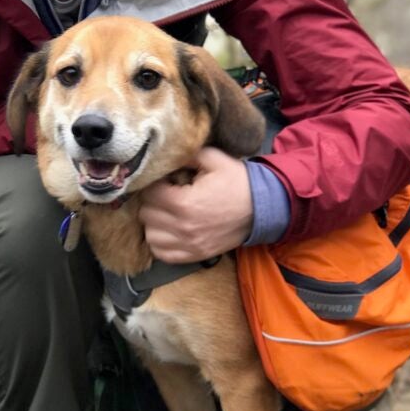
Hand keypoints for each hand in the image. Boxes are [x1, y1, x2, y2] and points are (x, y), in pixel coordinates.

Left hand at [139, 147, 253, 262]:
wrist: (262, 209)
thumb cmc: (238, 182)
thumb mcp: (214, 160)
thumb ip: (187, 156)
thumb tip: (166, 155)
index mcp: (184, 202)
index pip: (149, 194)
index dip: (154, 184)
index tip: (164, 181)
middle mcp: (183, 227)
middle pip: (147, 214)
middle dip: (153, 202)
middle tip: (165, 195)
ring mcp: (189, 244)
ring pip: (151, 235)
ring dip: (155, 223)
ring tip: (167, 213)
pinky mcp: (195, 255)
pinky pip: (162, 254)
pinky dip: (161, 243)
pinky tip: (169, 230)